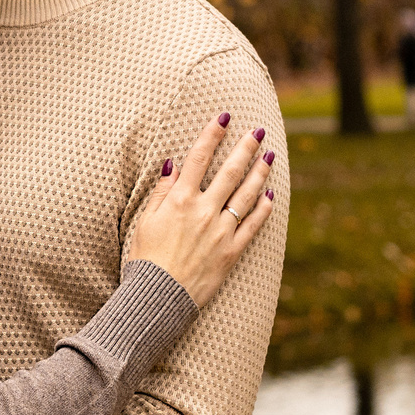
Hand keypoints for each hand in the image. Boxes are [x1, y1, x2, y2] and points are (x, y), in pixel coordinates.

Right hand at [131, 113, 276, 304]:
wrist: (158, 298)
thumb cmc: (145, 260)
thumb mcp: (144, 222)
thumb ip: (160, 192)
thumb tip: (172, 164)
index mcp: (179, 200)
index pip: (199, 157)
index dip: (213, 134)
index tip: (224, 116)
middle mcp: (203, 210)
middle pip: (230, 171)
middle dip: (246, 148)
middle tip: (259, 131)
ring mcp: (221, 231)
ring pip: (247, 195)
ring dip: (260, 173)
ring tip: (269, 155)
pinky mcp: (232, 251)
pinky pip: (253, 226)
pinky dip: (264, 209)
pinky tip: (271, 196)